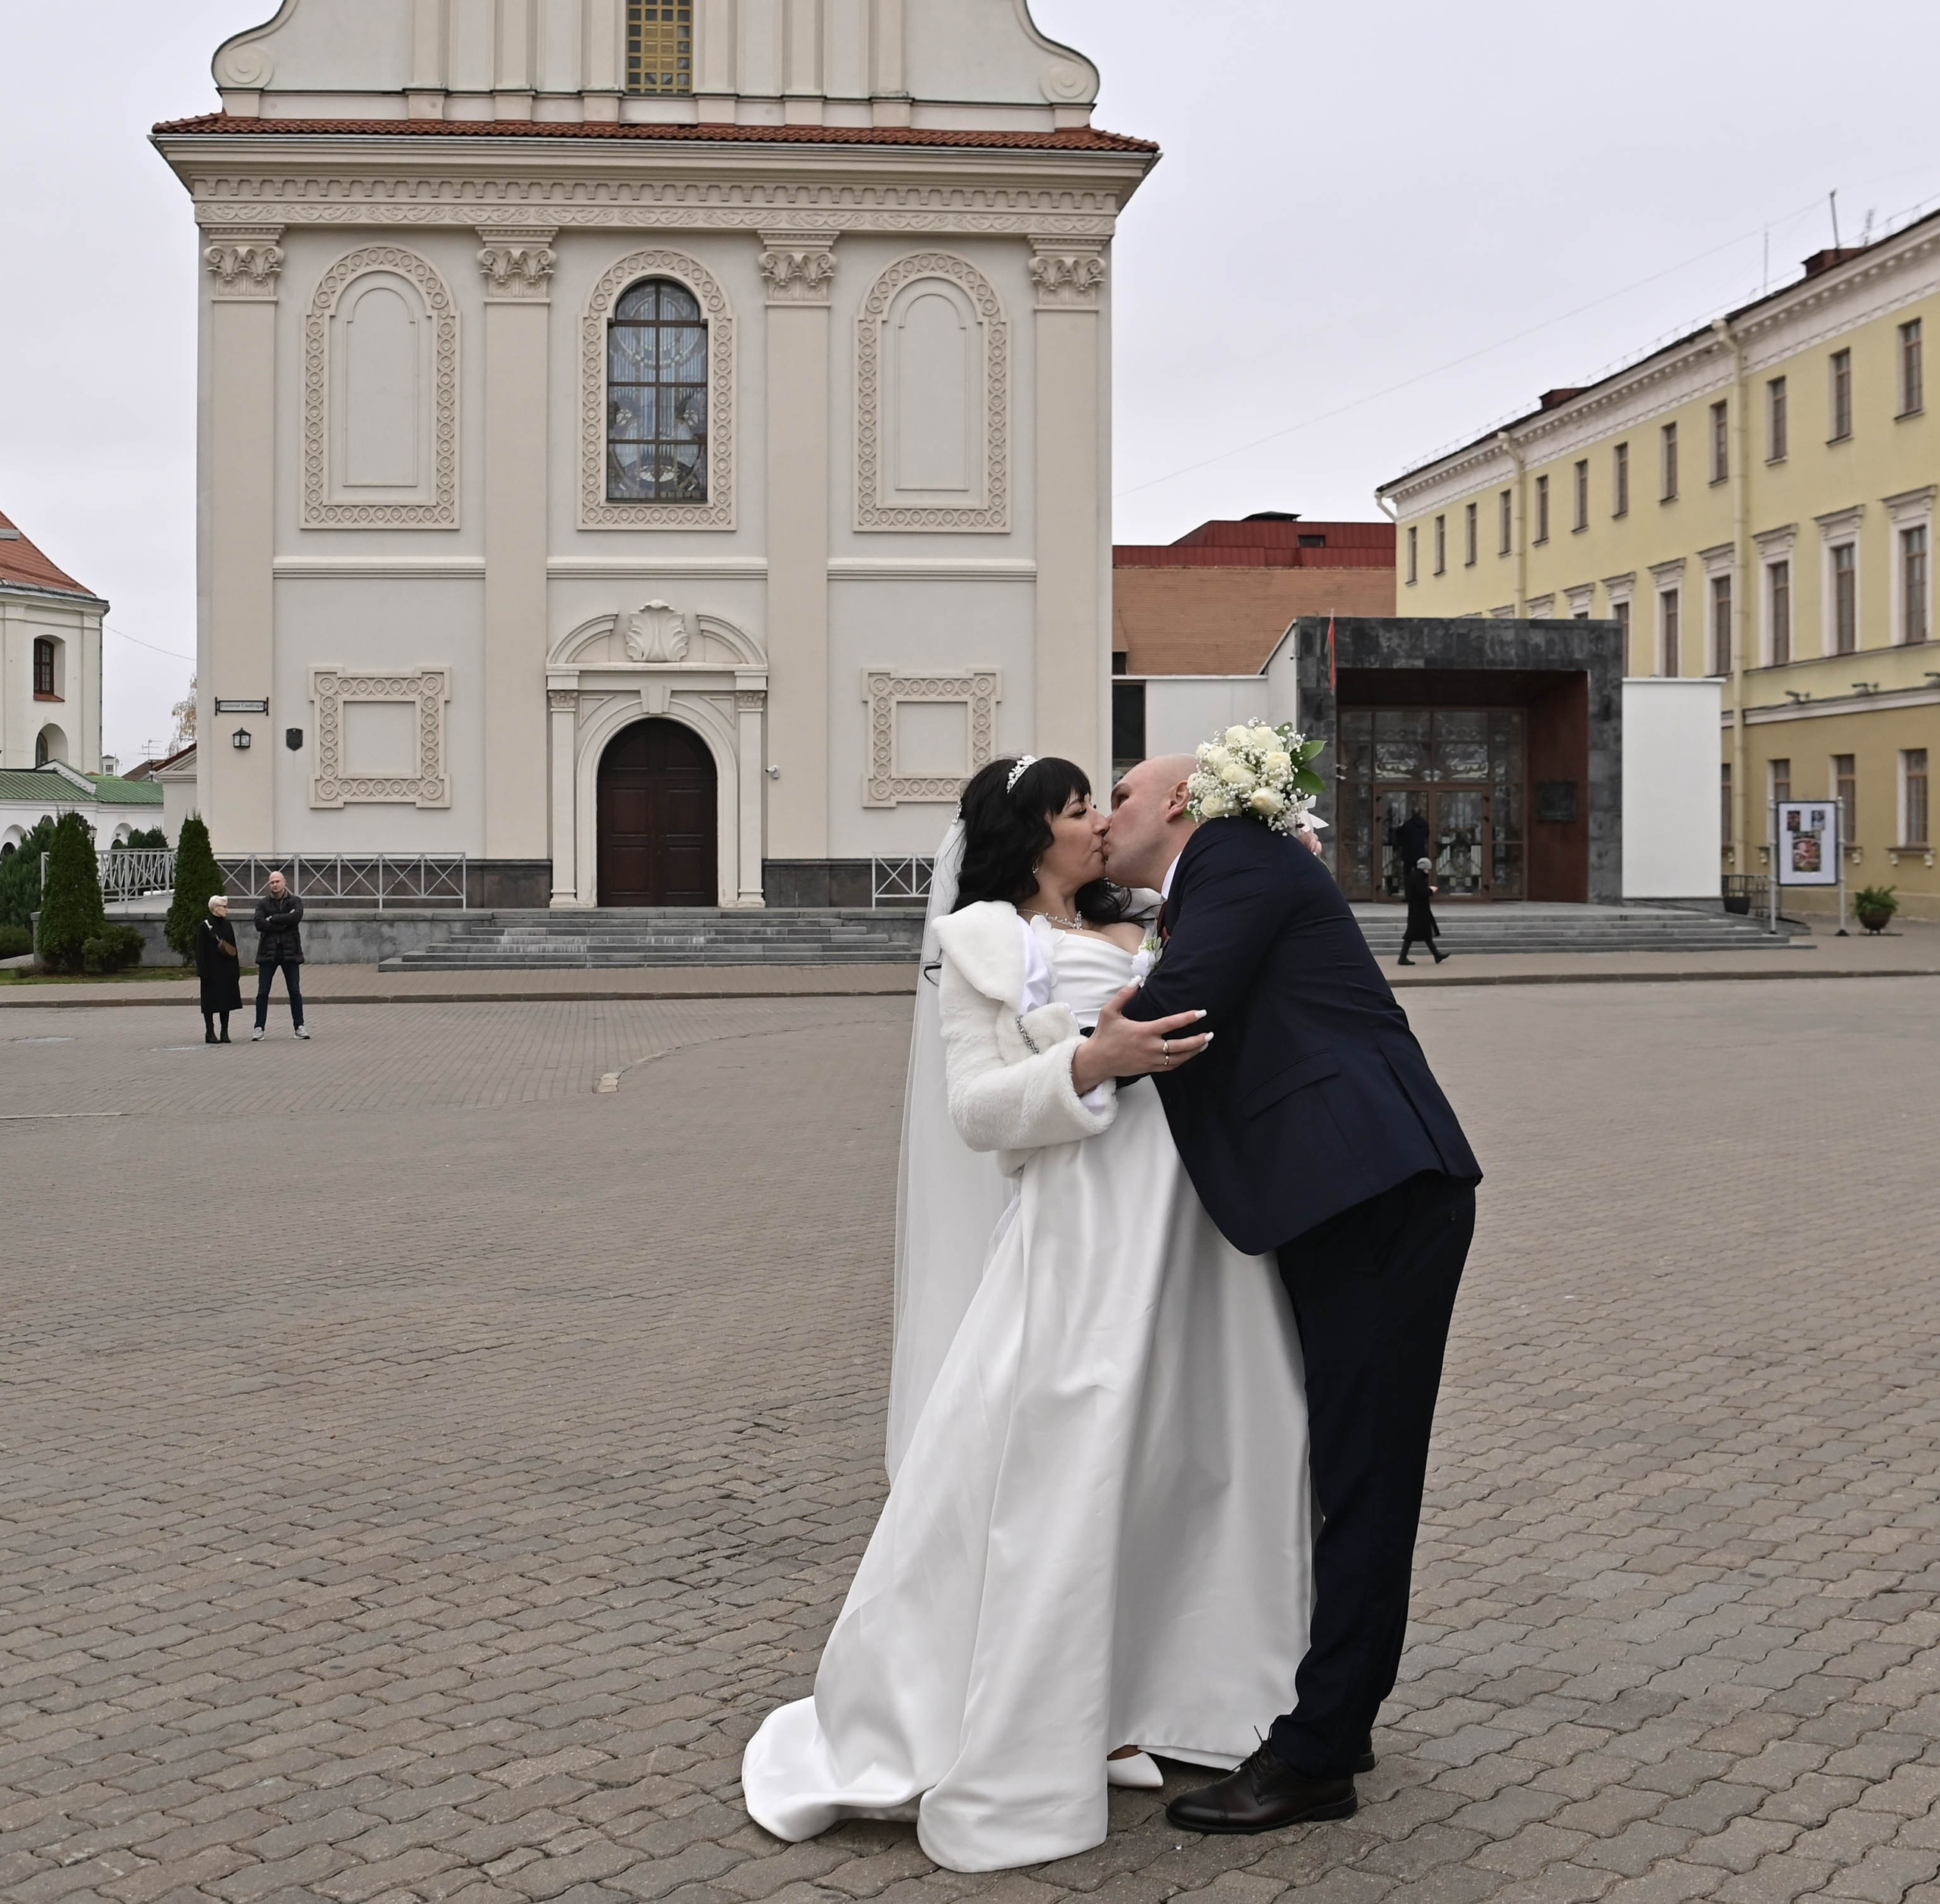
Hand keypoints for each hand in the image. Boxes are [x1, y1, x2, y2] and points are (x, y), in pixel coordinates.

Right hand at [1071, 984, 1209, 1093]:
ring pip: (1179, 1059)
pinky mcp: (1149, 1069)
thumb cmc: (1104, 1035)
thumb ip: (1123, 995)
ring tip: (1205, 1044)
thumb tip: (1137, 979)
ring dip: (1194, 1051)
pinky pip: (1171, 1066)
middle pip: (1181, 1046)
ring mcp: (1151, 1060)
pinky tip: (1190, 1055)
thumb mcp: (1109, 1012)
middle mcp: (1150, 1047)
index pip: (1171, 1024)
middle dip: (1198, 1040)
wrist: (1097, 1061)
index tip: (1201, 1012)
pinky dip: (1183, 1061)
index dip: (1188, 1018)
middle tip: (1210, 1033)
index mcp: (1143, 1031)